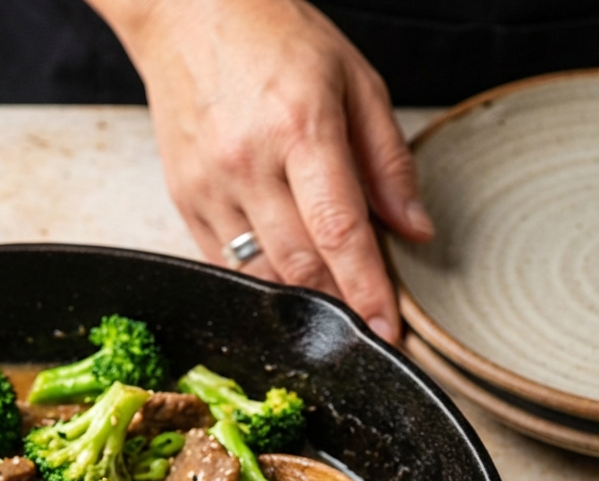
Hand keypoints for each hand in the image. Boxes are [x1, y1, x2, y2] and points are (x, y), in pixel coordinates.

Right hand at [90, 0, 432, 341]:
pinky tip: (284, 266)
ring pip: (261, 276)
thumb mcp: (354, 79)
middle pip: (300, 266)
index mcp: (299, 126)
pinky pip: (227, 266)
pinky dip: (261, 279)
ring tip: (327, 289)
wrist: (188, 13)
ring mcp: (209, 187)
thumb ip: (389, 160)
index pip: (339, 230)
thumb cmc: (274, 38)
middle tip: (365, 314)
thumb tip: (415, 230)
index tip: (386, 329)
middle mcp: (248, 162)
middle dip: (338, 301)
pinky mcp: (185, 203)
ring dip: (299, 295)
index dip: (366, 289)